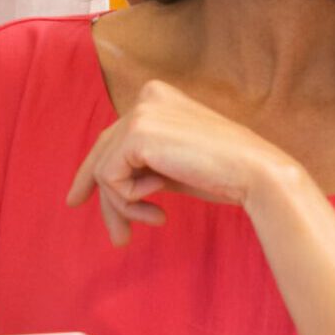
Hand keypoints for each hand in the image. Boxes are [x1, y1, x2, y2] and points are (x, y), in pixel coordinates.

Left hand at [67, 80, 301, 245]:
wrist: (257, 174)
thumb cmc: (225, 174)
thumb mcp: (174, 164)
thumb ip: (142, 164)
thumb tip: (102, 187)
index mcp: (158, 97)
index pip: (113, 139)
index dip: (94, 174)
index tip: (77, 200)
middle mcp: (146, 97)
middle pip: (103, 154)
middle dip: (107, 200)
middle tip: (118, 238)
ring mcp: (140, 113)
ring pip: (103, 170)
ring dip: (124, 206)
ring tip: (153, 220)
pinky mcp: (136, 135)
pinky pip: (109, 178)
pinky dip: (130, 201)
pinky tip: (159, 207)